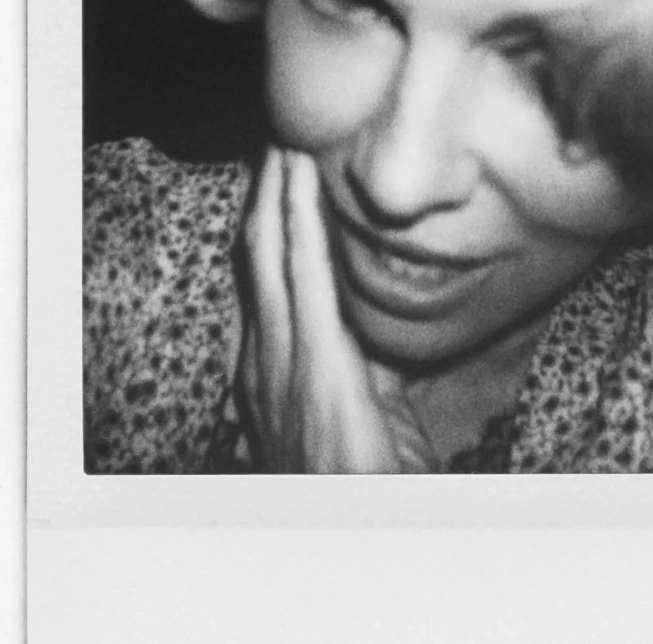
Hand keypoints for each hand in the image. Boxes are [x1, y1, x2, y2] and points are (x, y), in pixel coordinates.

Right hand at [239, 146, 439, 473]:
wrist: (356, 527)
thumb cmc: (364, 481)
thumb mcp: (367, 410)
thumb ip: (369, 363)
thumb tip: (381, 324)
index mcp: (276, 365)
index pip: (268, 276)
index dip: (270, 221)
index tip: (280, 174)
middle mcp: (267, 355)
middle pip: (260, 252)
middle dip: (266, 191)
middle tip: (277, 135)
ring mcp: (284, 358)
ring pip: (272, 251)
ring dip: (277, 190)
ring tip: (285, 139)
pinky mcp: (316, 362)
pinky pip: (304, 275)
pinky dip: (299, 220)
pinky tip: (302, 180)